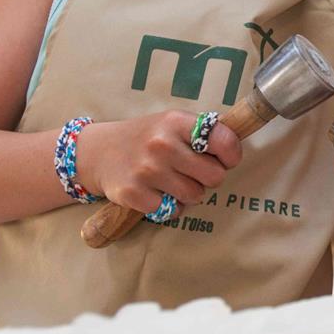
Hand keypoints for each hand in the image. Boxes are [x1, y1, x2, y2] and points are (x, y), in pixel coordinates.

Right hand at [77, 110, 241, 216]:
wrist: (99, 152)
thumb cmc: (146, 137)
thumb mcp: (172, 123)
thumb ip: (203, 133)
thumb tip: (235, 148)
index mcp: (176, 122)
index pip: (224, 141)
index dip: (231, 155)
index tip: (223, 158)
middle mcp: (162, 145)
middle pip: (215, 176)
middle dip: (208, 177)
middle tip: (192, 172)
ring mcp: (147, 171)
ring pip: (195, 196)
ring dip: (188, 193)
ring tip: (171, 180)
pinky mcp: (134, 194)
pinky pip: (172, 211)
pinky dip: (169, 207)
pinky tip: (157, 192)